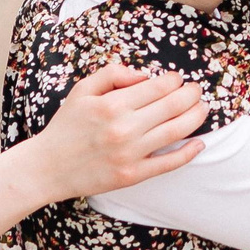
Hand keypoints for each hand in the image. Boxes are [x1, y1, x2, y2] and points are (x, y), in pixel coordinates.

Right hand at [20, 62, 207, 201]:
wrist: (47, 168)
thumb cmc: (66, 126)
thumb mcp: (82, 91)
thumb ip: (112, 74)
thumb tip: (144, 75)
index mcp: (112, 104)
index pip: (158, 87)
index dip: (175, 81)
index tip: (178, 79)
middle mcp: (124, 128)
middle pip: (173, 106)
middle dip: (191, 95)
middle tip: (196, 91)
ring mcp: (130, 154)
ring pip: (176, 131)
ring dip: (196, 117)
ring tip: (203, 108)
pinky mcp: (132, 175)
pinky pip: (168, 163)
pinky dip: (189, 153)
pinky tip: (200, 143)